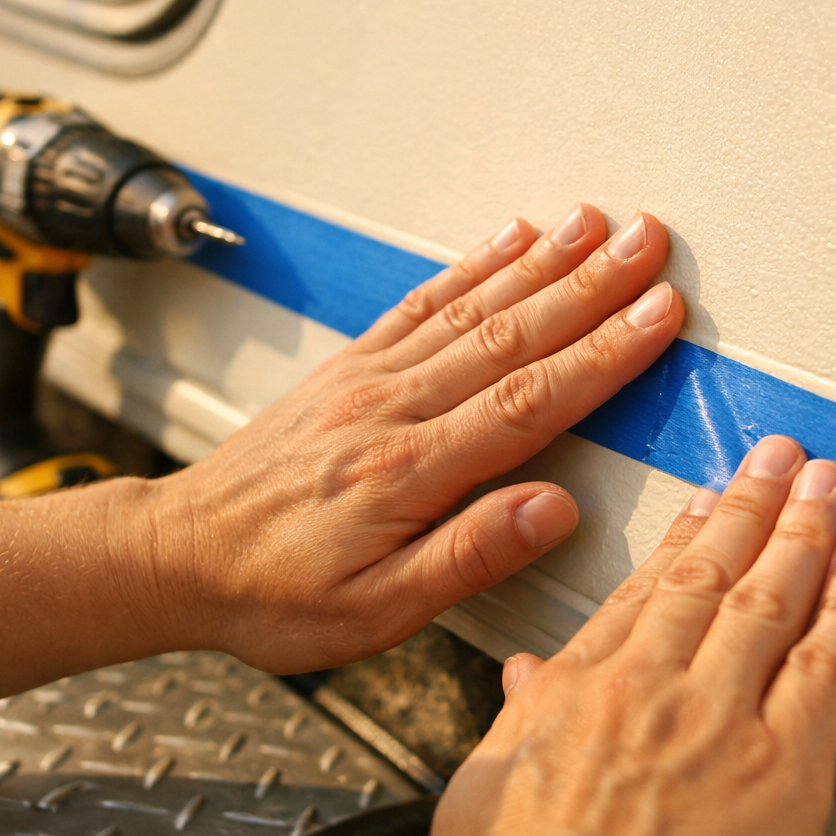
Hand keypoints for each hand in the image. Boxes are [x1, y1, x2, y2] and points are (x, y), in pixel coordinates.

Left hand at [132, 205, 682, 673]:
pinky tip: (509, 239)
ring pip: (472, 306)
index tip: (660, 315)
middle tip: (650, 244)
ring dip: (542, 262)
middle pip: (512, 335)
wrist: (176, 555)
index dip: (604, 354)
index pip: (531, 400)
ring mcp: (368, 378)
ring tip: (597, 224)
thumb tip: (555, 510)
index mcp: (410, 471)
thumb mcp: (374, 612)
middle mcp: (392, 408)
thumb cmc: (272, 595)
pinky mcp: (349, 367)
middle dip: (591, 287)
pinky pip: (420, 303)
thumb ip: (468, 556)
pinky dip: (470, 266)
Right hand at [423, 436, 835, 835]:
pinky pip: (826, 668)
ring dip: (804, 530)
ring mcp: (717, 721)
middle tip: (778, 457)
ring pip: (770, 598)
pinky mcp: (779, 770)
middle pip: (712, 573)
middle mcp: (650, 687)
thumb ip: (518, 719)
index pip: (643, 589)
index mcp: (580, 686)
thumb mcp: (486, 788)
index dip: (682, 537)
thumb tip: (526, 680)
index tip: (703, 501)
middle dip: (751, 504)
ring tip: (827, 483)